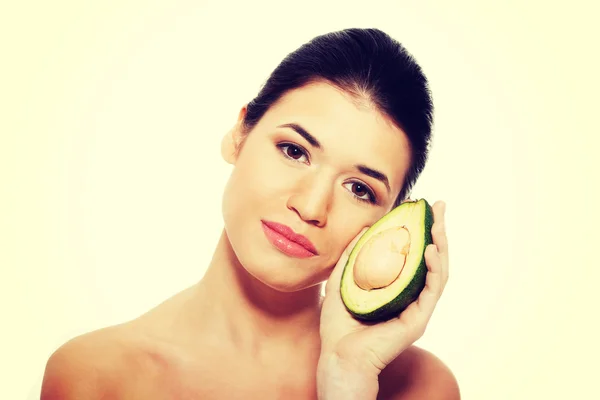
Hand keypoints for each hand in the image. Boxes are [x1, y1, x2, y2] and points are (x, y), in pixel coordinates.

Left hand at [319, 201, 448, 375]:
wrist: (338, 355)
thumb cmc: (339, 324)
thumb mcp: (342, 280)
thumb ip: (353, 256)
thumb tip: (367, 228)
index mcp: (396, 288)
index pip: (413, 255)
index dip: (420, 231)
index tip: (422, 208)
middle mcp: (410, 296)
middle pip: (431, 259)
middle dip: (438, 231)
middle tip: (440, 206)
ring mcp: (417, 308)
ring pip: (437, 271)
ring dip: (441, 245)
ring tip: (438, 223)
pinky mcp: (418, 319)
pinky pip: (431, 290)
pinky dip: (433, 269)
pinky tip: (429, 250)